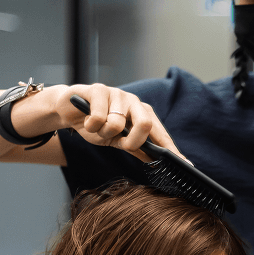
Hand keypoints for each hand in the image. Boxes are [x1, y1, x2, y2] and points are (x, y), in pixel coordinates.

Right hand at [52, 83, 184, 161]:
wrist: (67, 110)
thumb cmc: (96, 124)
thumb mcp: (118, 140)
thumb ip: (137, 148)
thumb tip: (157, 161)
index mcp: (143, 113)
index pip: (161, 134)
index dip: (172, 150)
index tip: (185, 164)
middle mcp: (134, 101)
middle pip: (145, 123)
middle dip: (132, 141)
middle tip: (121, 144)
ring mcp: (117, 93)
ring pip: (116, 124)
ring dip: (104, 134)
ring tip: (97, 128)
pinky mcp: (98, 89)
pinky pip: (98, 118)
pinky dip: (91, 126)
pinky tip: (87, 121)